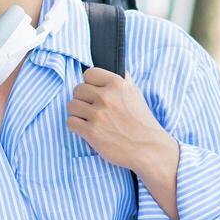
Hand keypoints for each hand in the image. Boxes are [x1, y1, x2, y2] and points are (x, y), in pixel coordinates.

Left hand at [67, 67, 180, 219]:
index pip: (89, 73)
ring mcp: (98, 114)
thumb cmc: (142, 122)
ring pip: (71, 106)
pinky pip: (70, 122)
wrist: (148, 149)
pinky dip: (76, 126)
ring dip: (78, 113)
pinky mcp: (91, 132)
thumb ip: (125, 82)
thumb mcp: (136, 96)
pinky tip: (86, 129)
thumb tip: (120, 70)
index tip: (94, 92)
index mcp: (117, 84)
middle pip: (77, 90)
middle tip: (92, 109)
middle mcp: (106, 97)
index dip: (90, 84)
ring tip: (88, 120)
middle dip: (83, 99)